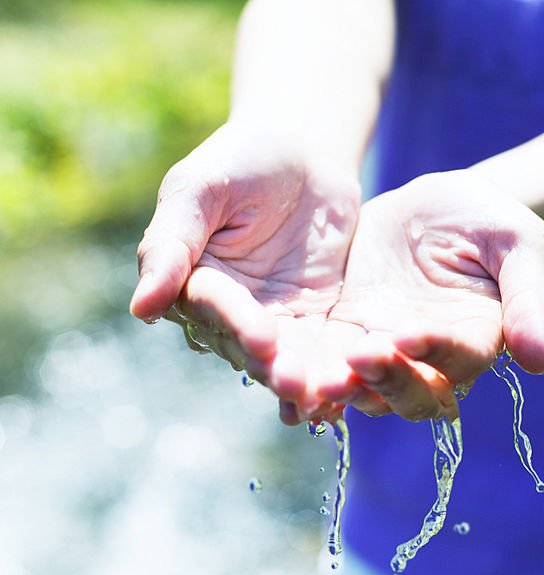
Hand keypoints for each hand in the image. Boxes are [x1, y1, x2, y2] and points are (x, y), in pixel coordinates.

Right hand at [129, 122, 367, 420]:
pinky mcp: (316, 327)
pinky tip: (350, 396)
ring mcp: (276, 325)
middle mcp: (231, 315)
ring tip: (326, 398)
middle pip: (251, 349)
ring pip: (288, 362)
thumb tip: (141, 308)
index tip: (262, 342)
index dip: (239, 326)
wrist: (305, 155)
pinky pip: (324, 355)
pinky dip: (334, 376)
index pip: (216, 310)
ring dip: (305, 384)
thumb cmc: (241, 159)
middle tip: (296, 384)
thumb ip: (171, 243)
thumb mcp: (200, 187)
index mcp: (194, 283)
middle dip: (275, 368)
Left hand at [322, 169, 543, 420]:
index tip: (410, 333)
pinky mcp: (346, 338)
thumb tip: (543, 362)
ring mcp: (386, 355)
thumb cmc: (488, 219)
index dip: (435, 353)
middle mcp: (431, 363)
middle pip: (413, 396)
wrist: (434, 203)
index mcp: (476, 342)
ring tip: (319, 378)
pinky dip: (310, 382)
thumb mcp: (517, 243)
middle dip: (387, 381)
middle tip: (361, 356)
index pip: (459, 360)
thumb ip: (530, 300)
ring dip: (345, 390)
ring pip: (367, 392)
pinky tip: (283, 378)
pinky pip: (327, 369)